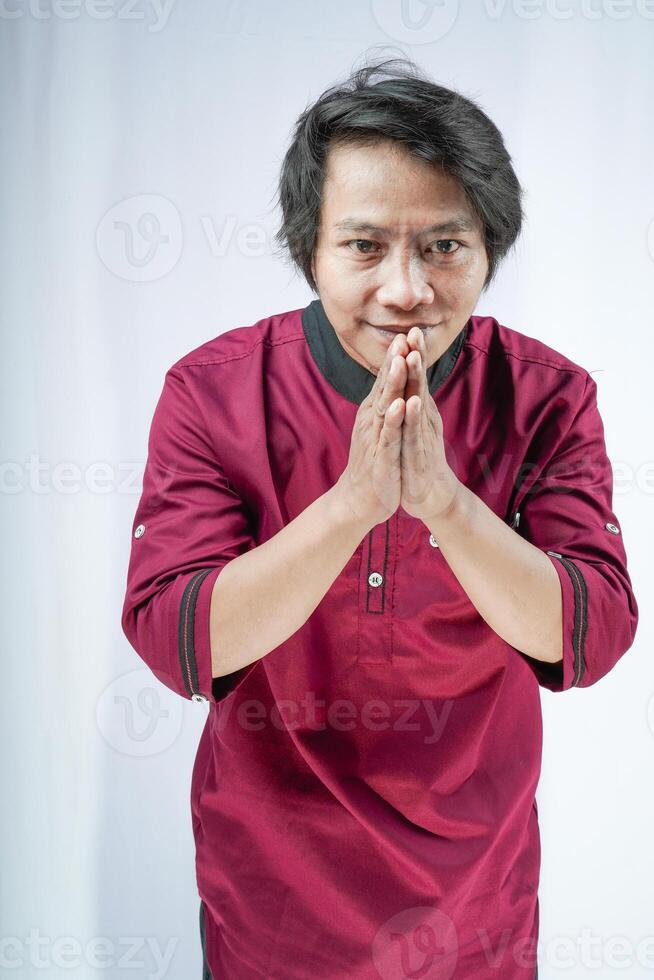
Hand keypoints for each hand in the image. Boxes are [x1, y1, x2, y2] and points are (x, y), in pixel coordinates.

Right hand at [335, 332, 409, 528]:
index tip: (408, 331)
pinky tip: (400, 405)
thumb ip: (386, 403)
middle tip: (403, 334)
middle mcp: (372, 420)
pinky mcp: (381, 457)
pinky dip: (394, 420)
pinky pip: (388, 436)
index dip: (397, 356)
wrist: (360, 499)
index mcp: (376, 412)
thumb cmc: (375, 461)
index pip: (387, 379)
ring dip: (392, 384)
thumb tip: (392, 379)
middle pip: (384, 386)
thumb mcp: (382, 428)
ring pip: (385, 405)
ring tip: (400, 361)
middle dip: (394, 361)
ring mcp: (376, 438)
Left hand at [399, 327, 460, 522]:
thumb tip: (412, 381)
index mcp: (419, 412)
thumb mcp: (413, 427)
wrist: (430, 496)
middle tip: (416, 330)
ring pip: (418, 404)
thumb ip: (413, 404)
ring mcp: (422, 437)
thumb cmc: (418, 459)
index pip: (415, 378)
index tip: (410, 327)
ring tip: (413, 357)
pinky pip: (414, 434)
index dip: (413, 354)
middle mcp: (424, 420)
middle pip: (420, 383)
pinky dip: (411, 417)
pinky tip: (410, 402)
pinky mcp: (418, 456)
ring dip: (416, 380)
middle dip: (417, 357)